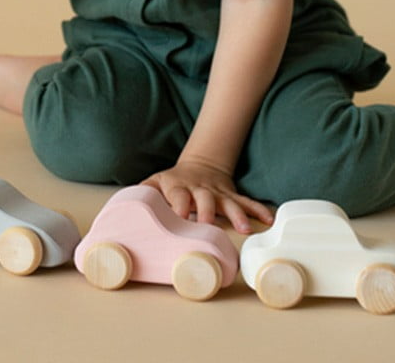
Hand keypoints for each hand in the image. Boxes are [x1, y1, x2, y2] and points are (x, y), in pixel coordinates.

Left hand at [143, 156, 273, 234]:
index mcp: (178, 186)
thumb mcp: (155, 183)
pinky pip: (246, 202)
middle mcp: (199, 189)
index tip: (179, 217)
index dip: (178, 206)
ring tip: (245, 229)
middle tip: (208, 225)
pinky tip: (268, 220)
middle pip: (204, 199)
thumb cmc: (173, 182)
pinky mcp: (231, 196)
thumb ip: (143, 194)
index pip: (177, 196)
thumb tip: (126, 209)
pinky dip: (257, 210)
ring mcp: (218, 193)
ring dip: (237, 215)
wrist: (200, 165)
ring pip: (229, 202)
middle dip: (207, 212)